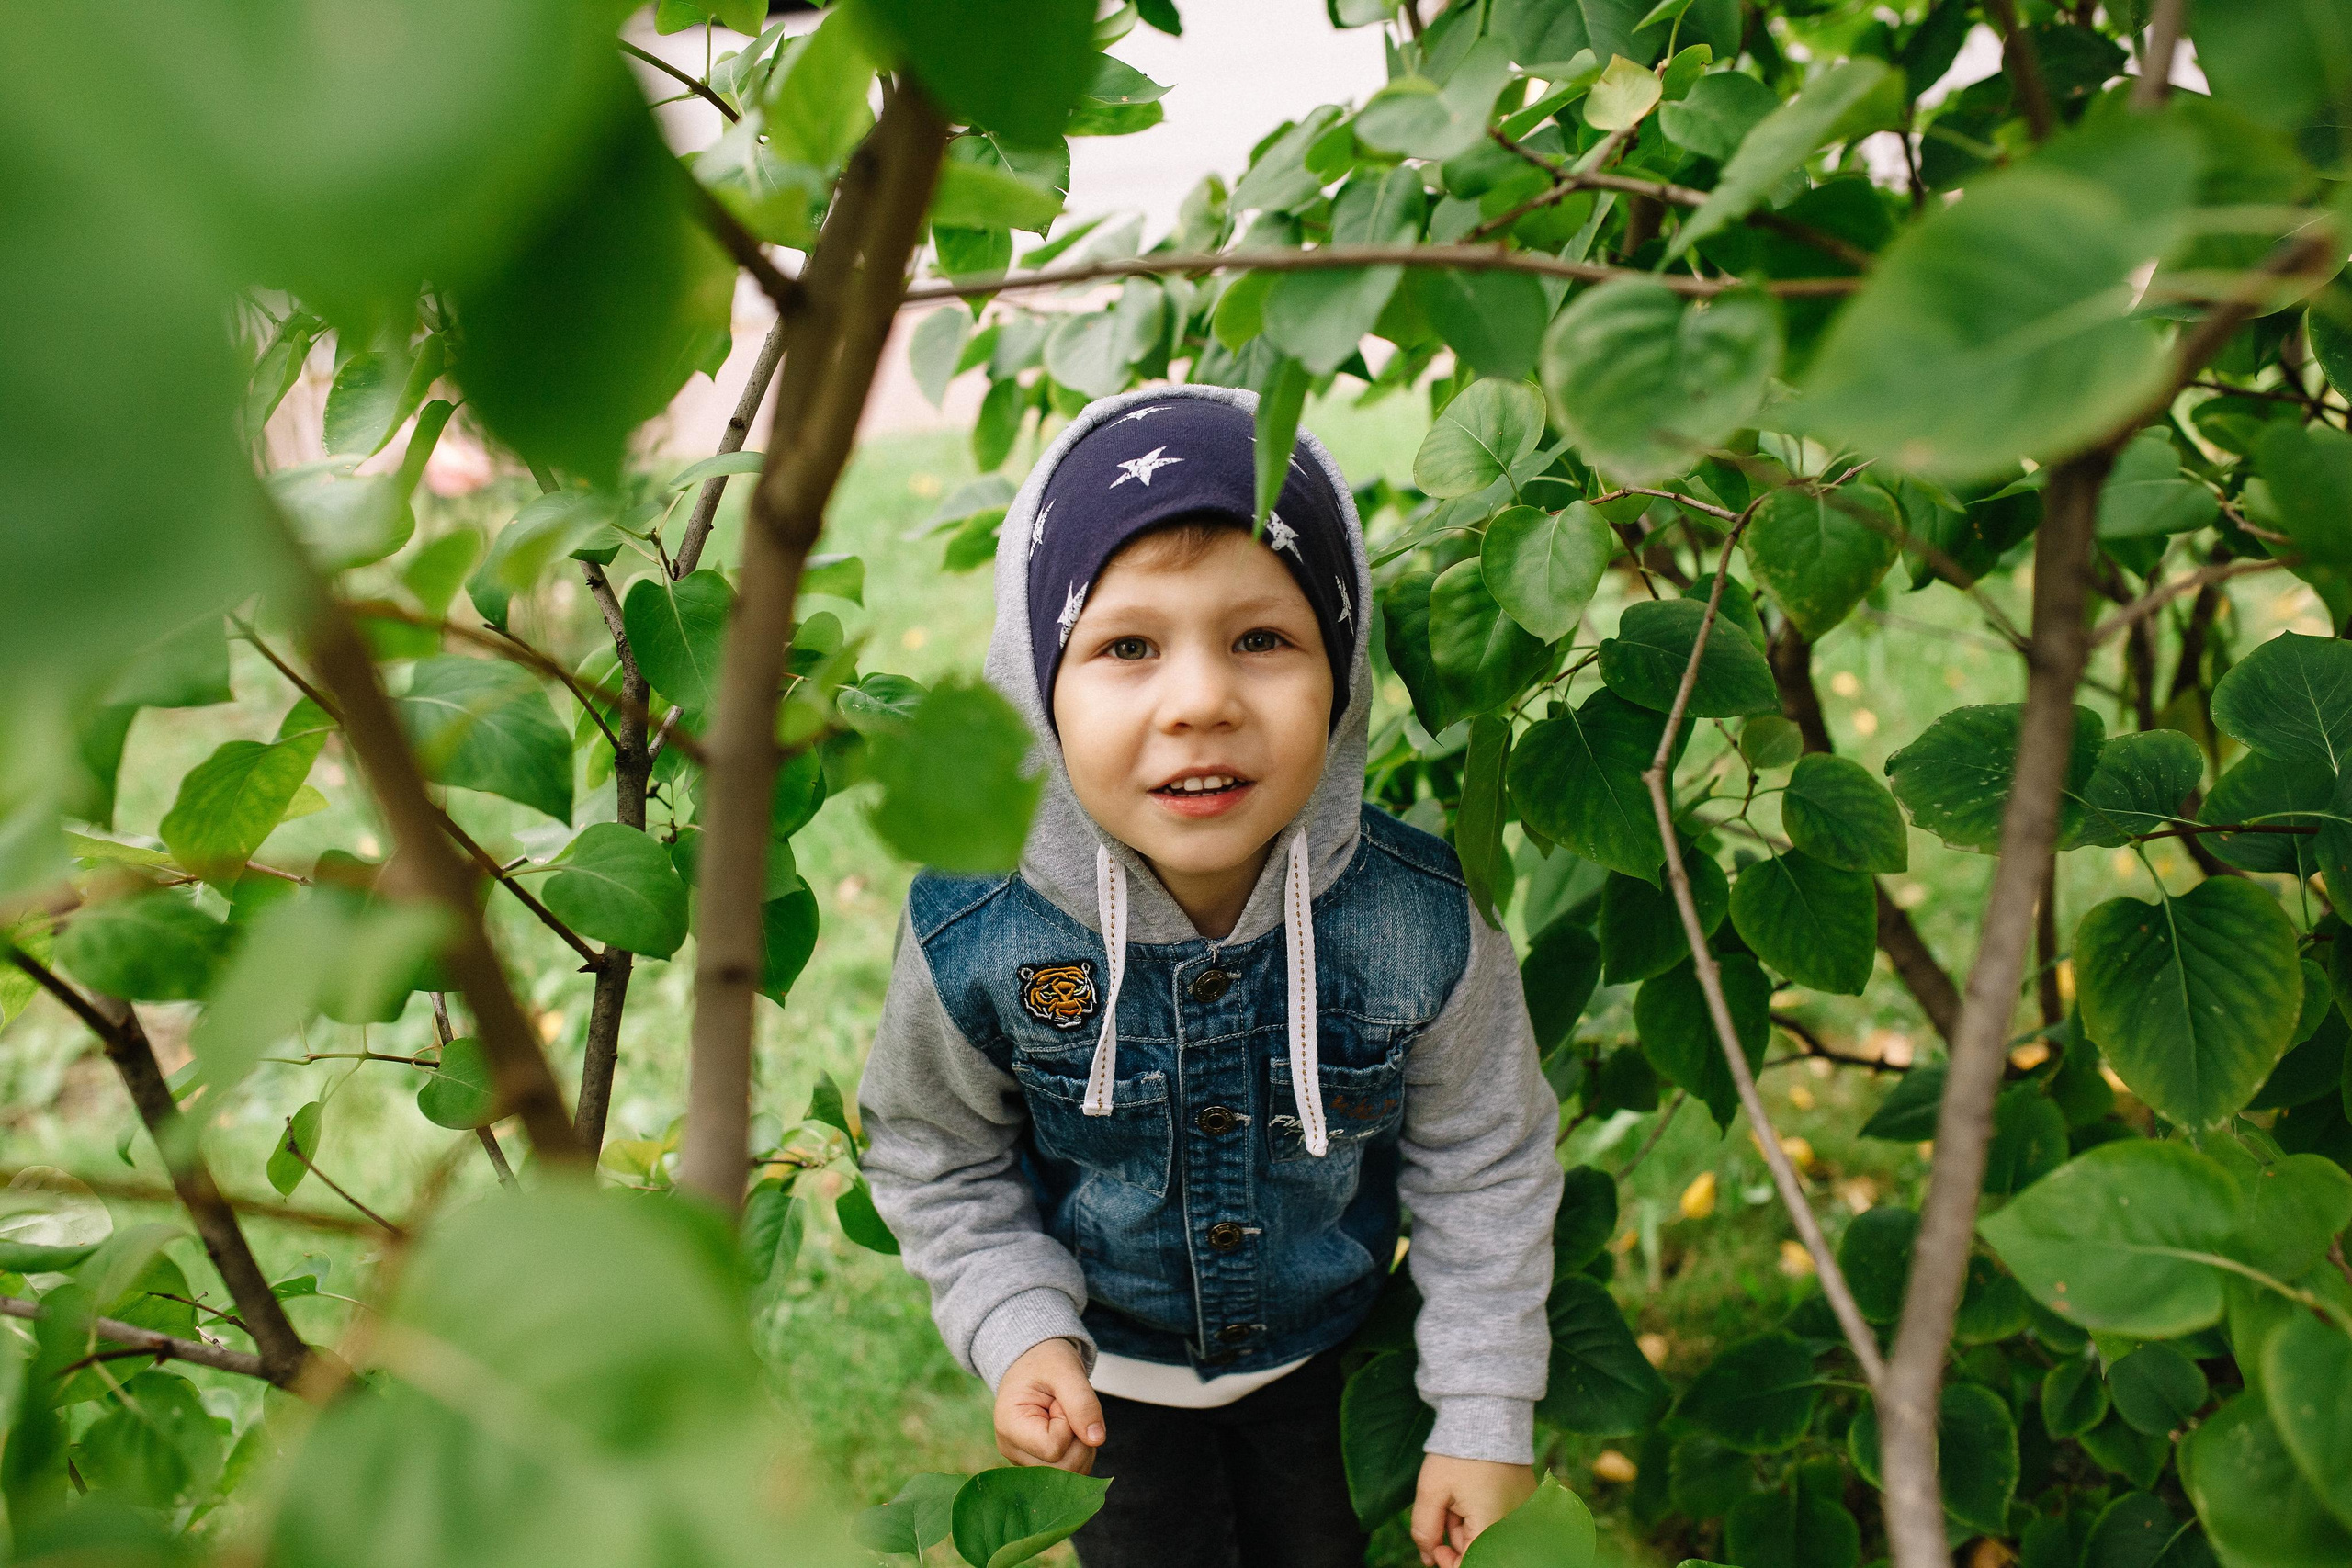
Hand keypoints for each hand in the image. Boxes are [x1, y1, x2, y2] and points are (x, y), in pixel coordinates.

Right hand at [993, 1338, 1104, 1473]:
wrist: (1034, 1361)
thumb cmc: (1045, 1361)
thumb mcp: (1065, 1370)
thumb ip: (1082, 1402)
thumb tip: (1097, 1439)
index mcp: (1009, 1425)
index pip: (1053, 1449)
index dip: (1069, 1426)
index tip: (1059, 1402)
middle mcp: (1012, 1450)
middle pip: (1062, 1468)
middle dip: (1079, 1439)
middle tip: (1068, 1408)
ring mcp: (1024, 1460)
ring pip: (1069, 1474)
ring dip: (1083, 1446)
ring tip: (1069, 1416)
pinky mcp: (1038, 1464)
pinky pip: (1070, 1473)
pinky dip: (1081, 1453)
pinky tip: (1072, 1429)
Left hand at [1410, 1454, 1536, 1567]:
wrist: (1486, 1419)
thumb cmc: (1458, 1455)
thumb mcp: (1431, 1491)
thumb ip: (1425, 1530)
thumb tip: (1429, 1558)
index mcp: (1491, 1527)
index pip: (1470, 1565)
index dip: (1448, 1562)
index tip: (1435, 1544)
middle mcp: (1513, 1526)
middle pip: (1479, 1550)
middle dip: (1456, 1537)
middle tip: (1448, 1508)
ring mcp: (1523, 1515)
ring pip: (1488, 1536)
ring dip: (1469, 1526)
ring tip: (1462, 1495)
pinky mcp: (1526, 1504)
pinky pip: (1501, 1522)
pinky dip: (1484, 1515)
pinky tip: (1475, 1493)